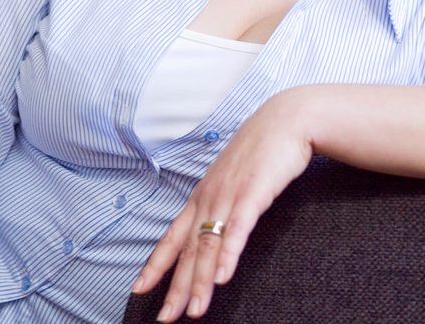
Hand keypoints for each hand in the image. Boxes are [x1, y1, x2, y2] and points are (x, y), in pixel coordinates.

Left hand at [131, 90, 313, 320]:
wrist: (285, 120)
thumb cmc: (261, 151)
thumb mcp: (234, 179)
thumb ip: (222, 202)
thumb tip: (214, 224)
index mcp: (202, 196)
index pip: (171, 236)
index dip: (155, 264)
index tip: (139, 288)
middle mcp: (209, 198)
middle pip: (187, 250)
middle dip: (175, 287)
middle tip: (165, 318)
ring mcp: (228, 196)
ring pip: (208, 246)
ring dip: (200, 282)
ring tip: (195, 312)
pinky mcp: (252, 195)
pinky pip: (236, 230)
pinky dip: (227, 255)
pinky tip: (222, 279)